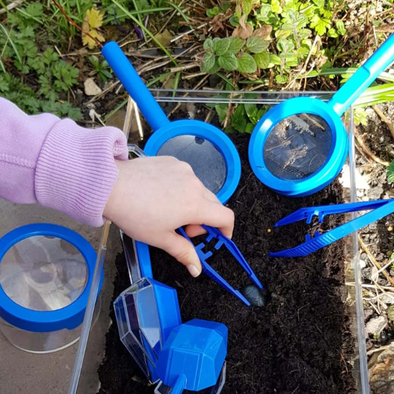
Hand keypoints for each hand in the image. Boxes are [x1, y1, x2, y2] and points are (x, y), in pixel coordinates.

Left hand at [104, 157, 234, 276]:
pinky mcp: (172, 161)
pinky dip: (181, 188)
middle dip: (204, 219)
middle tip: (182, 229)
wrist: (109, 185)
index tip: (219, 237)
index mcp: (195, 205)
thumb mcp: (160, 238)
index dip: (226, 230)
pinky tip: (161, 194)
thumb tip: (196, 268)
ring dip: (192, 203)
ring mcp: (183, 169)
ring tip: (168, 210)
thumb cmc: (134, 214)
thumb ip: (183, 252)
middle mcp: (194, 184)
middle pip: (212, 204)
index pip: (226, 217)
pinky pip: (185, 177)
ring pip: (198, 190)